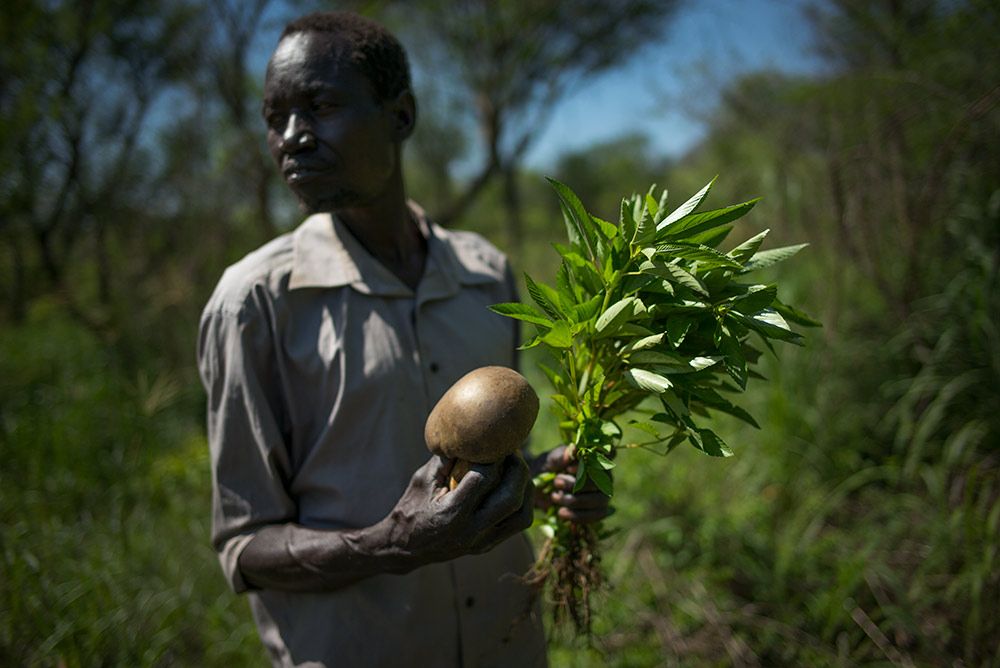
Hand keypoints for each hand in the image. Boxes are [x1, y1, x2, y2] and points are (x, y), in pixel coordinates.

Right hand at [384, 454, 533, 566]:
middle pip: (511, 498)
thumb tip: (470, 433)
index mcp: (451, 514)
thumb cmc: (412, 508)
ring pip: (521, 514)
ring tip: (517, 467)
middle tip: (512, 450)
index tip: (494, 440)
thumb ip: (447, 458)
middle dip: (518, 469)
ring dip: (526, 487)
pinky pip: (518, 524)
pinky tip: (516, 486)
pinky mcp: (489, 545)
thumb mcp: (423, 479)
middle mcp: (471, 531)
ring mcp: (482, 542)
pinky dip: (523, 502)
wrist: (405, 548)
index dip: (493, 456)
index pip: (483, 479)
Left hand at [530, 445, 612, 523]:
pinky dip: (577, 516)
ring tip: (554, 497)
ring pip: (599, 500)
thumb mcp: (549, 460)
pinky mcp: (598, 511)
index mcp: (594, 457)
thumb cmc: (546, 469)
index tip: (568, 468)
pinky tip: (561, 513)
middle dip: (576, 483)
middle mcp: (603, 475)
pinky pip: (595, 516)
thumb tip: (574, 449)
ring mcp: (602, 494)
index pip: (606, 456)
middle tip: (557, 481)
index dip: (590, 463)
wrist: (537, 489)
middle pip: (601, 480)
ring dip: (575, 500)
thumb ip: (561, 456)